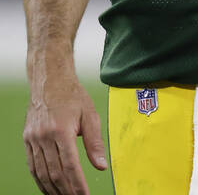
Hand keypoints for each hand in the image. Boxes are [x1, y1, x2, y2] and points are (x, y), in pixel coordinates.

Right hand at [23, 74, 106, 194]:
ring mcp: (33, 140)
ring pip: (41, 172)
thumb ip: (95, 143)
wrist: (49, 81)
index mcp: (61, 131)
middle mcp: (43, 137)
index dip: (78, 184)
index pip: (70, 166)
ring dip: (52, 189)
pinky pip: (32, 165)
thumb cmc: (73, 97)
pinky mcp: (27, 140)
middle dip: (66, 191)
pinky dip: (40, 180)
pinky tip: (49, 188)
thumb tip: (101, 167)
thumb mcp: (91, 116)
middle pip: (54, 173)